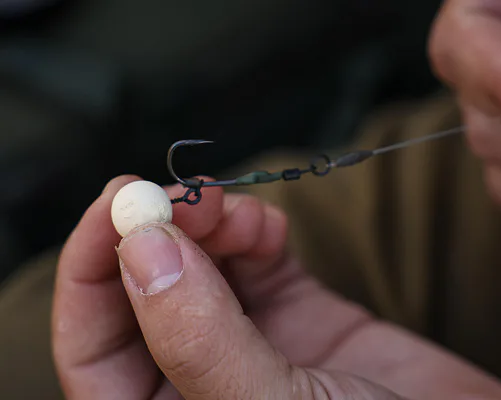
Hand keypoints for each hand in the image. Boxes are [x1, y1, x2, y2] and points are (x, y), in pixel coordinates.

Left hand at [52, 175, 500, 398]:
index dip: (88, 272)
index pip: (91, 350)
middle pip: (143, 296)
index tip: (117, 206)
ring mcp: (247, 345)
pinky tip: (269, 226)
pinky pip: (254, 259)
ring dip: (207, 225)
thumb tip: (141, 249)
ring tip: (232, 207)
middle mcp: (198, 385)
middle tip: (182, 193)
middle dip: (155, 236)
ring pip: (198, 267)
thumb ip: (200, 340)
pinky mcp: (295, 313)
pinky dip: (254, 231)